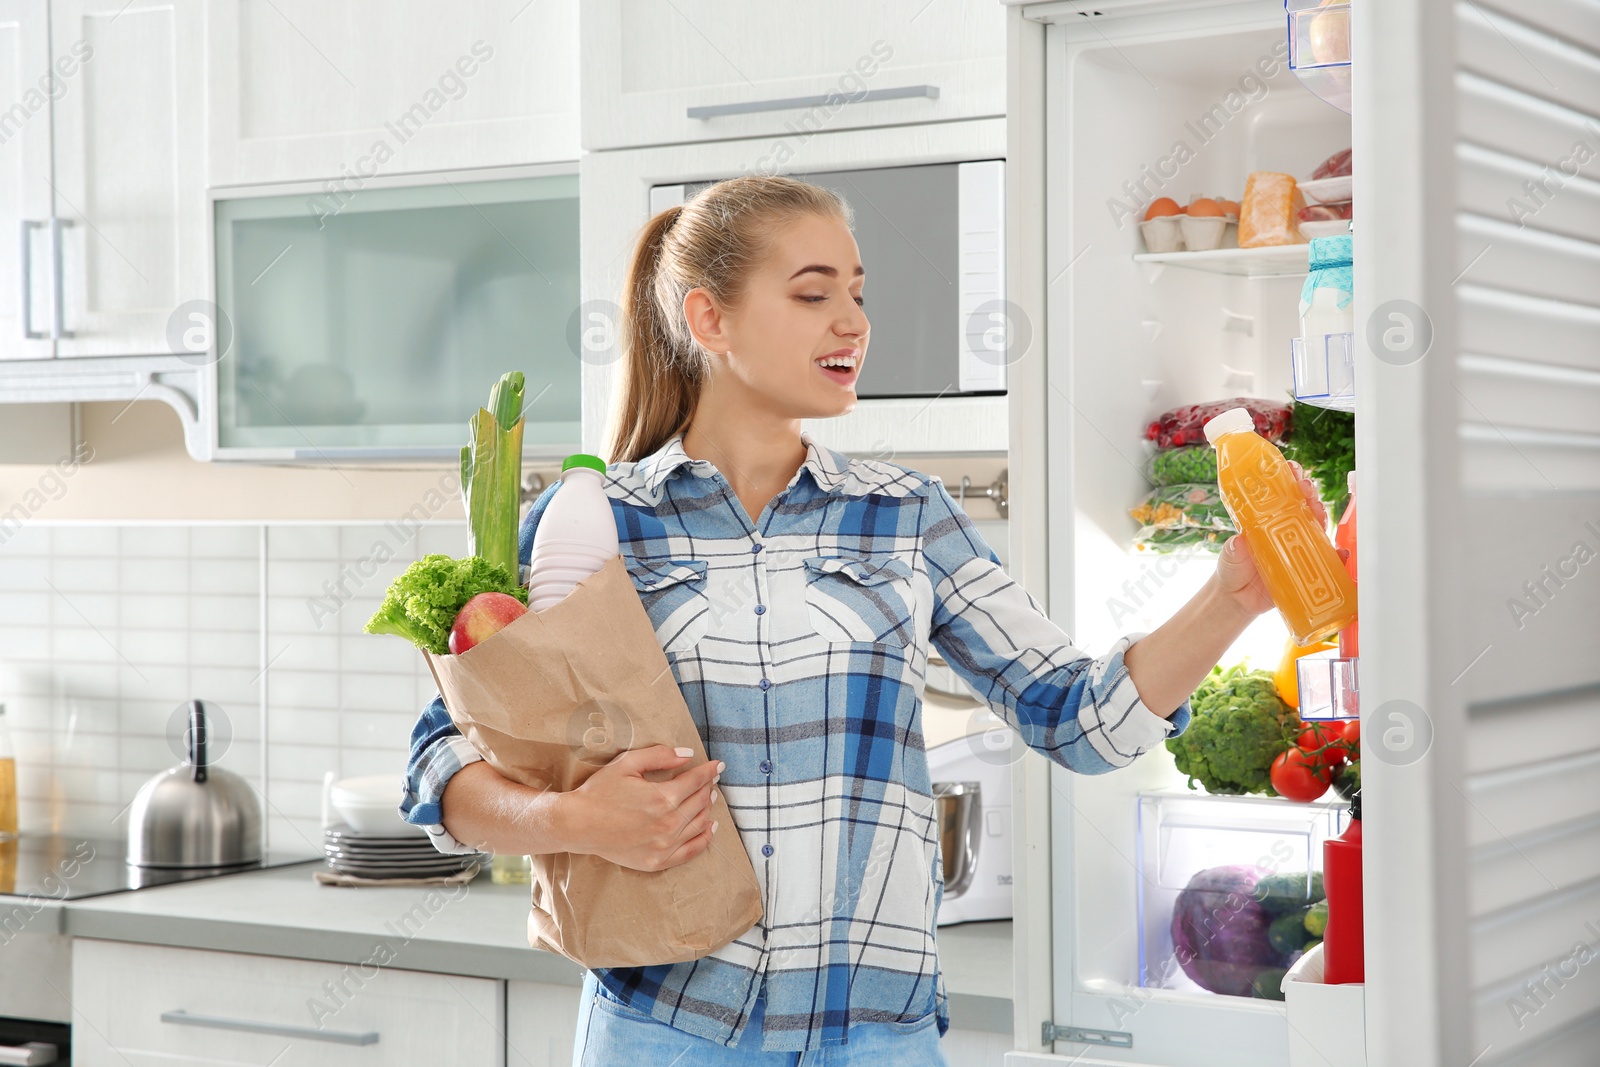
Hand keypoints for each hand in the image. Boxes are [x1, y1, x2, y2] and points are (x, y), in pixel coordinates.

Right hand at [559, 745, 723, 871]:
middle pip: (700, 802)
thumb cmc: (599, 791)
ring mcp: (664, 845)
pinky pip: (691, 851)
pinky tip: (710, 827)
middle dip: (708, 787)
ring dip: (708, 809)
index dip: (709, 771)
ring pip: (699, 825)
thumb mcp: (627, 763)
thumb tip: (688, 754)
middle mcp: (667, 823)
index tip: (718, 765)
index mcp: (662, 797)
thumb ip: (659, 756)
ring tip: (709, 798)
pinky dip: (705, 838)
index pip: (696, 781)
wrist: (578, 824)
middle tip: (711, 780)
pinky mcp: (657, 861)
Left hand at [1214, 460, 1342, 617]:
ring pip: (1316, 524)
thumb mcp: (1230, 557)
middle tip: (1305, 488)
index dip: (1287, 478)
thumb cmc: (1233, 570)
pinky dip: (1337, 554)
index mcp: (1265, 519)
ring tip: (1319, 512)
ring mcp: (1297, 545)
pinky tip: (1340, 552)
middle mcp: (1284, 528)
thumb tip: (1237, 541)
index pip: (1279, 493)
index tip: (1291, 469)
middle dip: (1307, 491)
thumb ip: (1233, 551)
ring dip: (1321, 514)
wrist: (1238, 599)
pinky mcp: (1307, 566)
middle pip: (1302, 503)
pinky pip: (1327, 557)